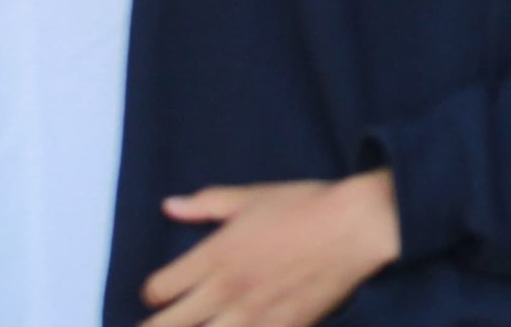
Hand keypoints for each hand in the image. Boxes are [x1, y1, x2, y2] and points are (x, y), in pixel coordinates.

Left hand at [139, 171, 398, 326]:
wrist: (357, 227)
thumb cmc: (306, 206)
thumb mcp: (253, 197)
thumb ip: (207, 203)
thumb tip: (169, 205)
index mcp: (214, 255)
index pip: (156, 291)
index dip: (154, 295)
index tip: (163, 295)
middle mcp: (225, 290)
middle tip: (165, 323)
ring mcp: (252, 316)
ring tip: (202, 326)